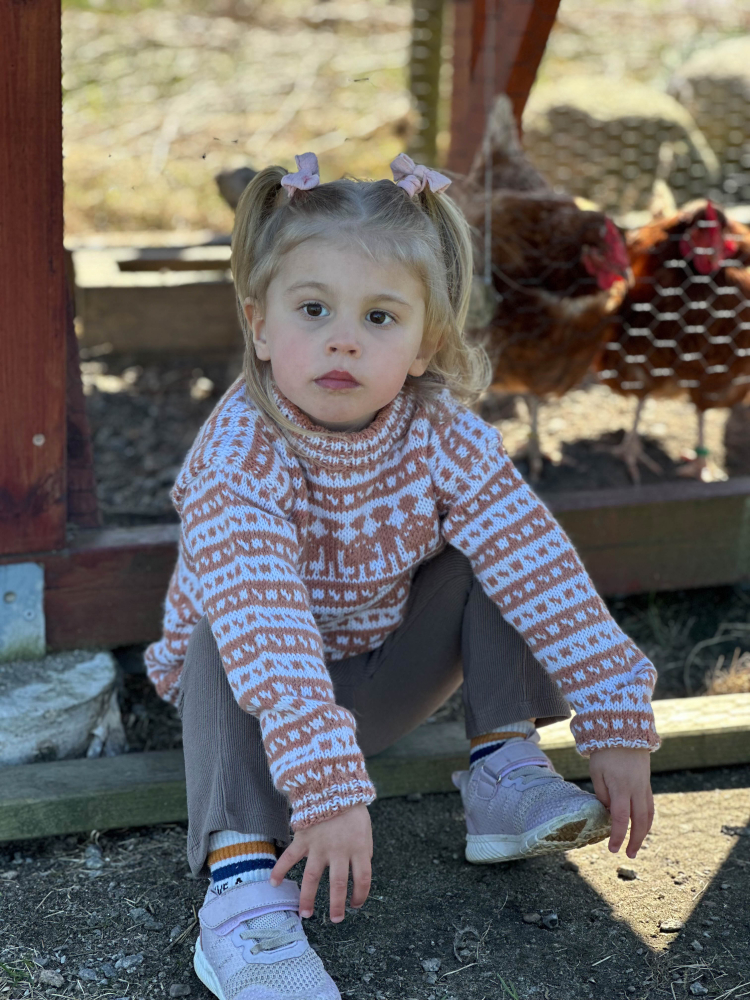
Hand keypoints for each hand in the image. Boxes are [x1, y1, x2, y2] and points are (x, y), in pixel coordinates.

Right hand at [269, 804, 371, 922]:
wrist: (333, 786)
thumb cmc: (352, 809)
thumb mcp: (366, 830)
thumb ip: (363, 851)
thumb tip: (359, 871)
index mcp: (359, 848)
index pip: (363, 879)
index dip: (360, 895)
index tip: (355, 905)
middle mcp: (339, 851)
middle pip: (338, 885)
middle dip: (337, 906)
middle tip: (335, 919)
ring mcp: (319, 846)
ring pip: (313, 878)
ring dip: (308, 898)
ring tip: (306, 914)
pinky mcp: (304, 839)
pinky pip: (290, 857)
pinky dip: (280, 870)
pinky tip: (273, 883)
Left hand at [589, 747, 653, 859]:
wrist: (624, 732)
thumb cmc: (605, 752)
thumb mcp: (596, 772)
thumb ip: (603, 794)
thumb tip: (610, 812)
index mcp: (620, 787)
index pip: (620, 818)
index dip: (618, 836)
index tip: (613, 849)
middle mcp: (636, 789)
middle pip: (639, 821)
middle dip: (635, 840)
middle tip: (628, 854)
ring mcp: (644, 787)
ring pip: (648, 815)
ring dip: (643, 833)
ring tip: (636, 846)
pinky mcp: (647, 784)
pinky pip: (650, 806)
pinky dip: (646, 820)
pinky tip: (641, 827)